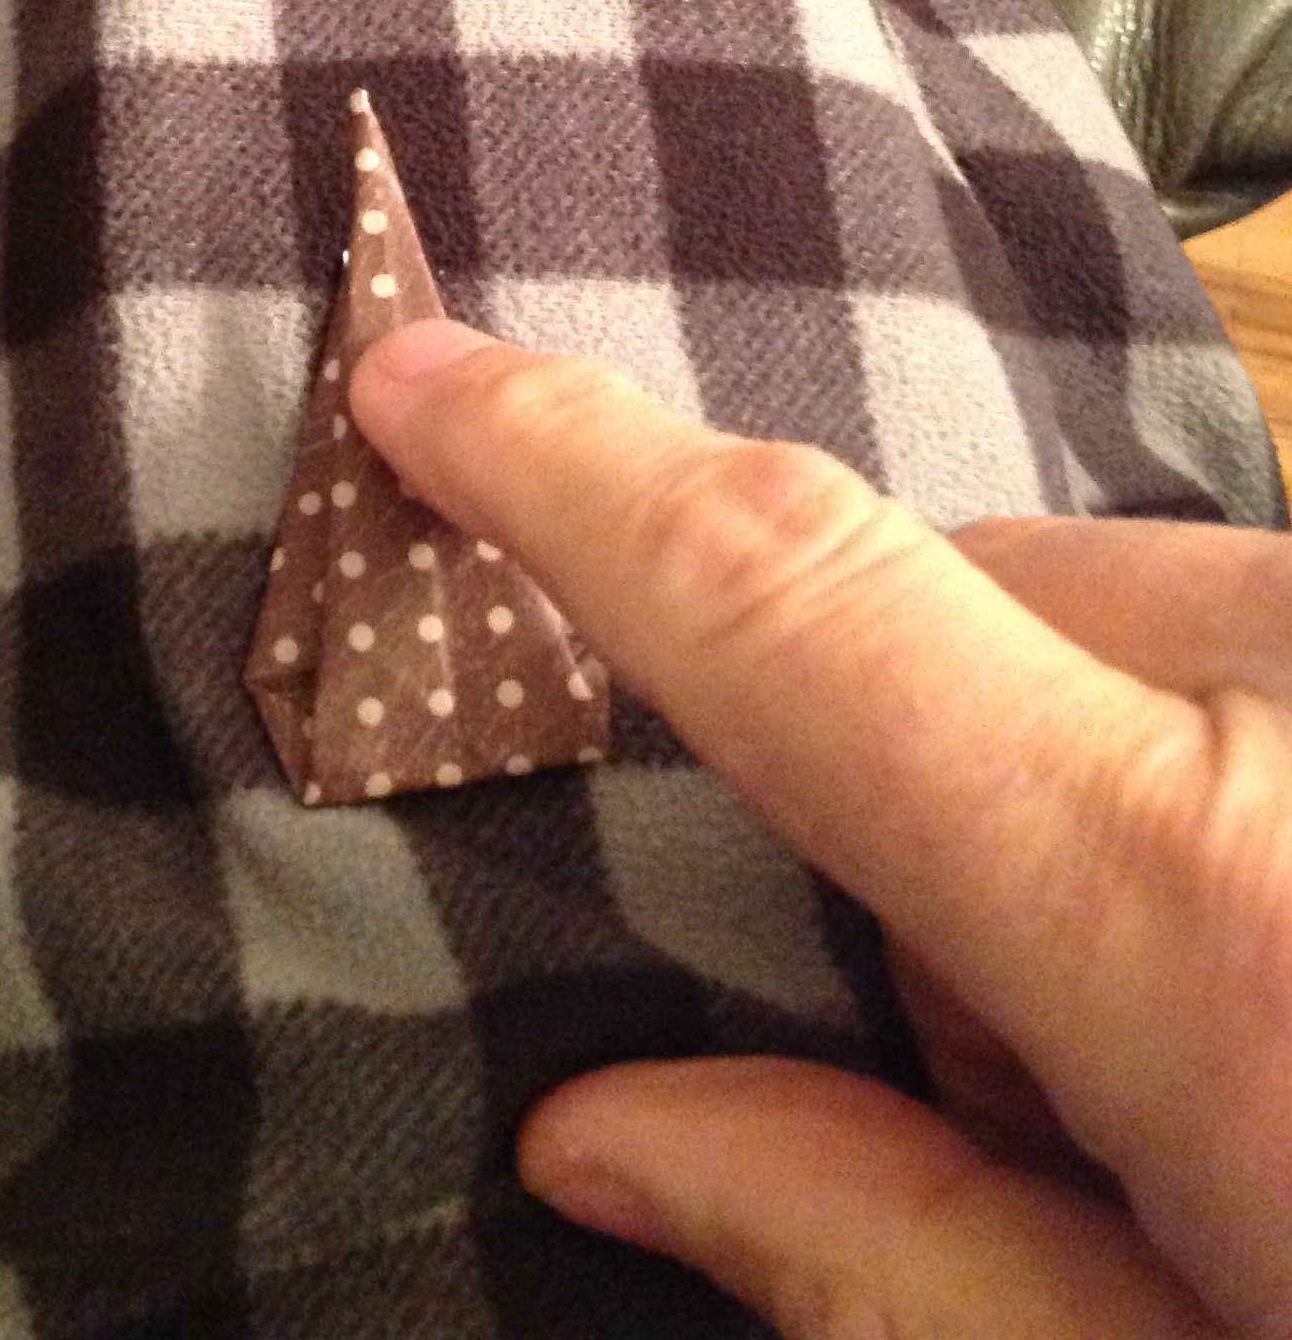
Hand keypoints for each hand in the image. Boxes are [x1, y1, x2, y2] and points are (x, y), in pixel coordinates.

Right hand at [350, 320, 1291, 1339]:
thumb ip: (885, 1248)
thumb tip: (607, 1136)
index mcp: (1196, 900)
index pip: (787, 605)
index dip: (572, 476)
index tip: (425, 384)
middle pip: (976, 599)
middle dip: (930, 775)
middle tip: (1054, 1051)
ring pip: (1130, 608)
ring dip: (1098, 768)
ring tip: (1235, 1026)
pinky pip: (1262, 621)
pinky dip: (1230, 740)